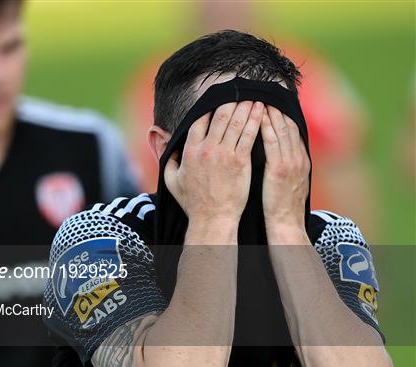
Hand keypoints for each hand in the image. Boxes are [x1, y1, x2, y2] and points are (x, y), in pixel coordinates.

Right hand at [164, 101, 263, 224]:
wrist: (212, 219)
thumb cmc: (192, 202)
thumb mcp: (171, 181)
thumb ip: (167, 159)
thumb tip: (165, 144)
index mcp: (190, 151)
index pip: (199, 120)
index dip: (209, 106)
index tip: (217, 97)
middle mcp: (206, 149)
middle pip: (219, 116)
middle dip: (230, 99)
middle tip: (239, 88)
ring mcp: (224, 154)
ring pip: (235, 122)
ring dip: (245, 105)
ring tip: (253, 93)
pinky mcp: (240, 161)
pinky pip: (248, 135)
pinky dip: (255, 120)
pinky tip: (260, 110)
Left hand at [261, 105, 309, 235]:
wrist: (286, 225)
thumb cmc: (280, 206)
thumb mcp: (287, 181)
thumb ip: (282, 164)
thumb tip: (273, 151)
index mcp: (300, 159)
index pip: (292, 129)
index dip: (282, 112)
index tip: (272, 99)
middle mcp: (298, 157)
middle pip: (288, 124)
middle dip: (276, 106)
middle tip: (265, 90)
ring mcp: (291, 162)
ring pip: (281, 129)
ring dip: (270, 111)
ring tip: (259, 96)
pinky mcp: (280, 169)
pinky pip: (273, 142)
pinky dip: (267, 126)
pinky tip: (258, 115)